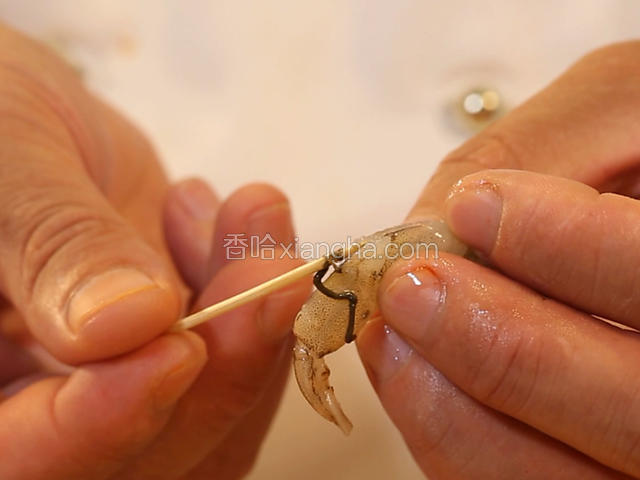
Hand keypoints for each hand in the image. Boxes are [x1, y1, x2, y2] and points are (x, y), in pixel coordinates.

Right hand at [0, 24, 308, 478]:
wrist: (30, 113)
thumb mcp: (7, 161)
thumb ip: (55, 244)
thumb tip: (126, 322)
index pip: (24, 459)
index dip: (102, 426)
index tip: (177, 351)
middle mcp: (43, 403)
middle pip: (143, 457)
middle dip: (222, 371)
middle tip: (270, 273)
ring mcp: (117, 379)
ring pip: (209, 419)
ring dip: (258, 328)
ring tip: (253, 216)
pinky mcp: (174, 344)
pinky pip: (238, 364)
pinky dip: (263, 299)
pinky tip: (246, 218)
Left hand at [358, 41, 639, 478]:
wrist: (627, 189)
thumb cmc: (634, 142)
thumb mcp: (617, 111)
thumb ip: (537, 154)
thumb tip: (437, 225)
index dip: (570, 247)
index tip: (478, 205)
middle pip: (625, 411)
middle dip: (502, 346)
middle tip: (415, 286)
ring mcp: (626, 443)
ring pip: (554, 473)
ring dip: (455, 405)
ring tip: (392, 329)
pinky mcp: (569, 454)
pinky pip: (503, 478)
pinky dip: (445, 433)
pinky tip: (405, 368)